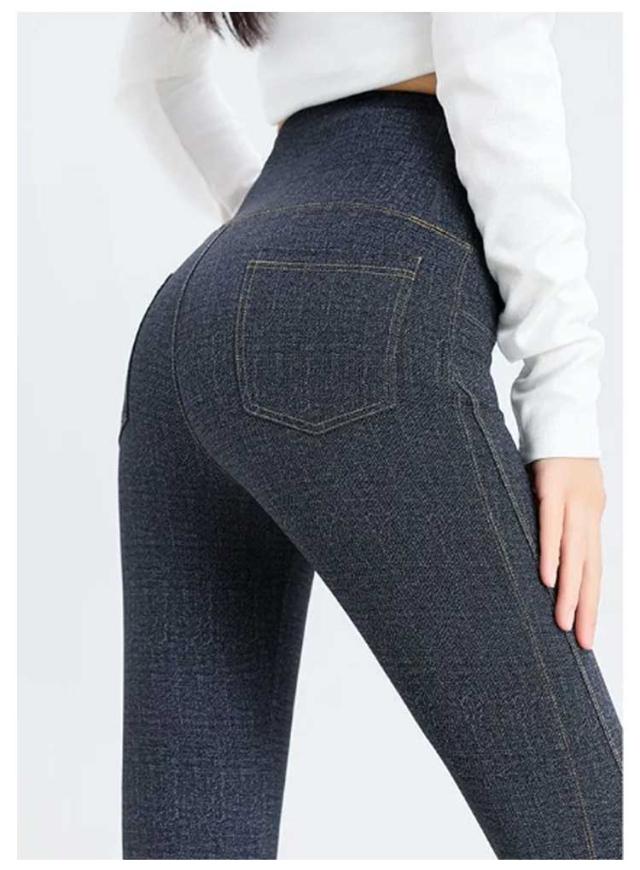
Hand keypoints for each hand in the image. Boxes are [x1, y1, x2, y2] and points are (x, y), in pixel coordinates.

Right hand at [528, 458, 605, 649]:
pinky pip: (552, 526)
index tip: (586, 630)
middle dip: (586, 607)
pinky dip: (552, 553)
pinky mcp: (552, 486)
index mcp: (591, 514)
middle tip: (582, 642)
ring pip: (575, 554)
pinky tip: (548, 579)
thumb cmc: (555, 449)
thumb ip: (558, 513)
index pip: (594, 565)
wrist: (559, 409)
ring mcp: (572, 499)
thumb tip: (546, 542)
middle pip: (590, 568)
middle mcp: (588, 511)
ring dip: (570, 591)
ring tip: (564, 622)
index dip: (592, 599)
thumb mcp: (563, 487)